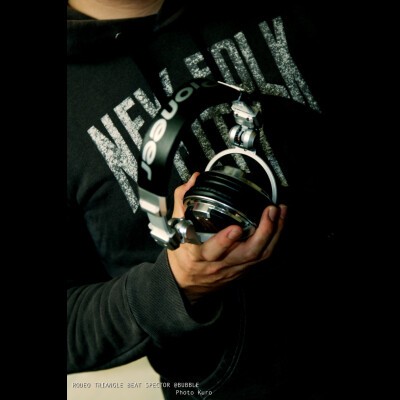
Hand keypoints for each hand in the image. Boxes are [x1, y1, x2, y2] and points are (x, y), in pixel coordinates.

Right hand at [167, 172, 287, 302]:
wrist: (187, 282)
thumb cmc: (183, 255)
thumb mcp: (175, 229)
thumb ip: (182, 201)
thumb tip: (193, 180)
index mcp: (198, 254)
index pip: (211, 250)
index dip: (224, 241)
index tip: (235, 228)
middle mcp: (219, 264)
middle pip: (245, 253)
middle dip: (262, 232)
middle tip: (270, 212)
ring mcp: (234, 268)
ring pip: (259, 255)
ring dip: (274, 233)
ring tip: (279, 213)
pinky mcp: (244, 269)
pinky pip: (264, 257)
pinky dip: (274, 239)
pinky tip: (280, 224)